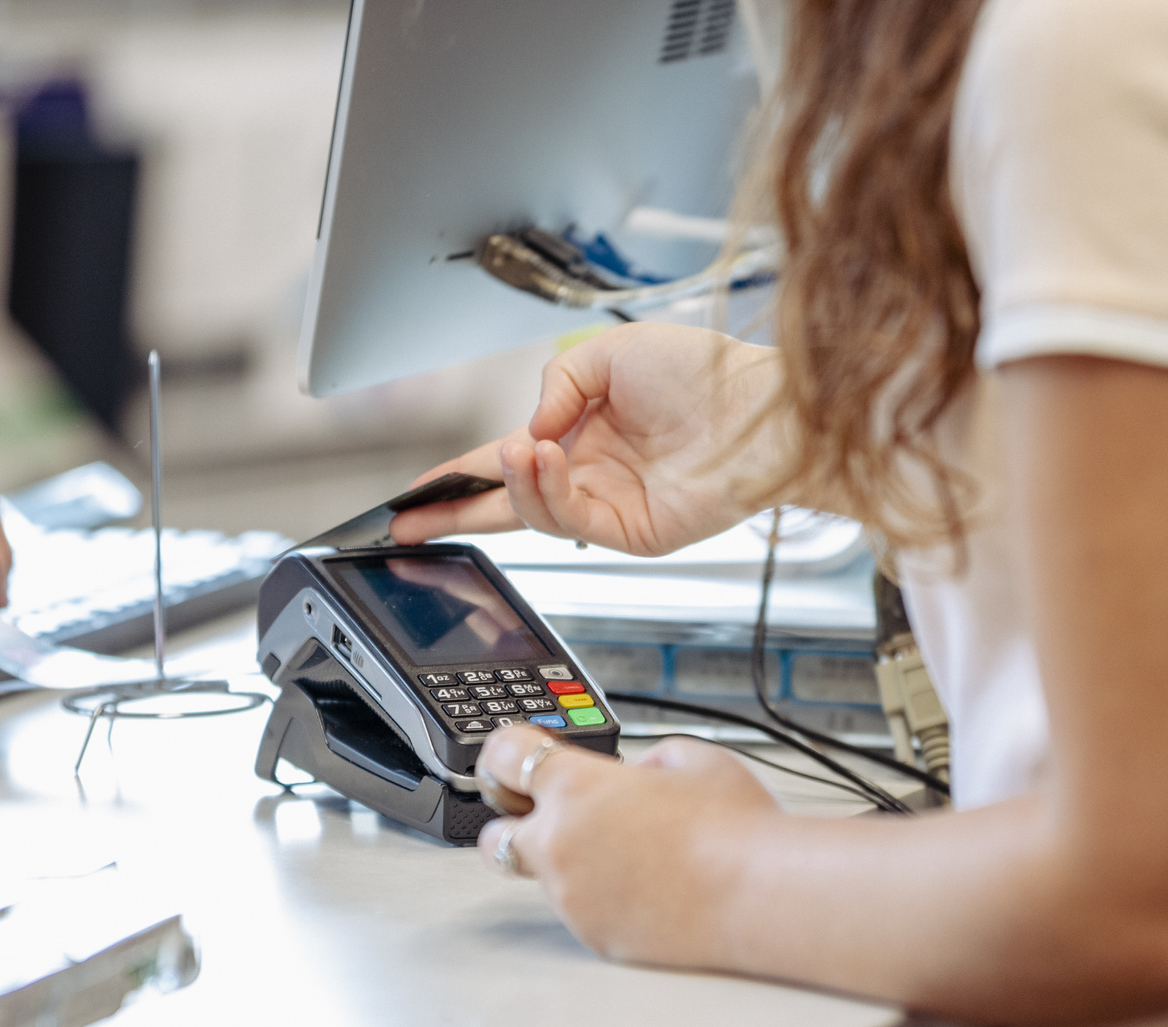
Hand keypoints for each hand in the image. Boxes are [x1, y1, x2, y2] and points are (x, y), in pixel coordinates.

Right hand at [391, 323, 784, 555]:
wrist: (759, 407)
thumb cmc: (706, 373)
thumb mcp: (610, 353)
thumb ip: (556, 385)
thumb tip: (529, 430)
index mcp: (582, 431)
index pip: (506, 458)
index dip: (459, 473)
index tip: (415, 490)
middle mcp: (591, 472)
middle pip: (505, 502)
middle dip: (452, 514)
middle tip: (408, 522)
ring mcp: (609, 505)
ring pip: (533, 511)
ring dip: (512, 481)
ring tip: (516, 450)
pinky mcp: (630, 532)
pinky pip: (568, 521)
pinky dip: (546, 493)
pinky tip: (543, 458)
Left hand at [474, 725, 781, 968]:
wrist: (759, 895)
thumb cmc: (734, 828)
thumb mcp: (692, 758)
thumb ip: (647, 760)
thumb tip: (638, 776)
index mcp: (576, 787)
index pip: (503, 757)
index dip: (506, 754)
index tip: (514, 758)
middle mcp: (560, 844)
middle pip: (495, 835)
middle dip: (515, 824)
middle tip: (550, 817)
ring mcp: (573, 897)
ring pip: (546, 878)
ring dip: (572, 863)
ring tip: (633, 858)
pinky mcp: (594, 936)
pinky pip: (583, 911)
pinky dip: (603, 899)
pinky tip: (648, 889)